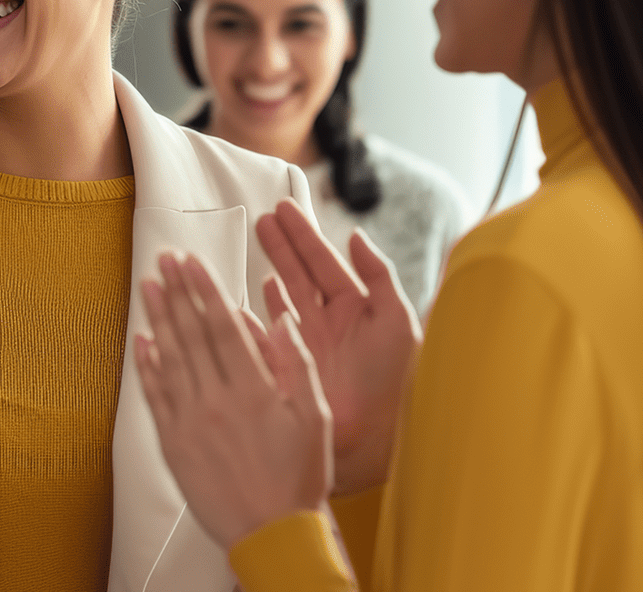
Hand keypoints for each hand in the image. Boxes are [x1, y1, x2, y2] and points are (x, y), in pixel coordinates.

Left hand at [136, 252, 331, 547]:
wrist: (271, 533)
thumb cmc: (299, 477)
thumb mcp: (314, 417)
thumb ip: (298, 363)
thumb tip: (281, 318)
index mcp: (254, 390)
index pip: (223, 326)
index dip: (205, 289)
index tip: (192, 262)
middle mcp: (217, 401)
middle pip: (191, 334)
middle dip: (177, 292)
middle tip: (164, 260)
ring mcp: (190, 422)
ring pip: (169, 359)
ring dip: (157, 319)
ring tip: (148, 286)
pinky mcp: (174, 444)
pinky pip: (155, 398)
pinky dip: (147, 367)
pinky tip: (141, 342)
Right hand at [259, 199, 420, 493]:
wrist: (376, 434)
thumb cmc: (393, 379)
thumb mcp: (396, 320)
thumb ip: (379, 275)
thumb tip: (357, 236)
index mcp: (355, 308)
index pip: (324, 262)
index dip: (303, 235)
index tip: (284, 209)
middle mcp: (328, 322)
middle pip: (299, 273)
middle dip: (281, 245)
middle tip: (262, 218)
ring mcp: (307, 342)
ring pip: (282, 296)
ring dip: (270, 269)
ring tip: (255, 243)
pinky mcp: (289, 364)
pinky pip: (267, 331)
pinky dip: (255, 313)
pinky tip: (246, 296)